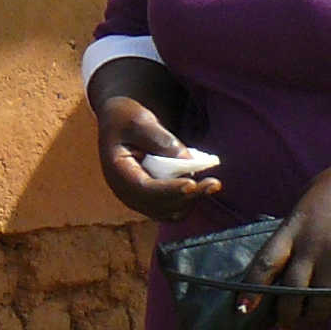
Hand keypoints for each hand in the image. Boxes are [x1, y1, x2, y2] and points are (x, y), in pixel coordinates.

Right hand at [95, 93, 223, 220]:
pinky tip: (201, 185)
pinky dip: (189, 200)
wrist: (119, 123)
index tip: (192, 184)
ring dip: (192, 201)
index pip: (144, 189)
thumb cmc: (126, 118)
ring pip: (169, 212)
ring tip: (211, 183)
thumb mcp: (140, 121)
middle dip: (189, 196)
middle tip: (214, 183)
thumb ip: (161, 140)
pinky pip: (173, 209)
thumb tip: (187, 161)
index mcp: (117, 171)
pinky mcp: (150, 199)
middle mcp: (125, 191)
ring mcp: (137, 198)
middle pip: (160, 205)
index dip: (169, 189)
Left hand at [240, 146, 330, 329]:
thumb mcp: (307, 200)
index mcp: (293, 227)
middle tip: (284, 325)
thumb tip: (287, 253)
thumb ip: (296, 227)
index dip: (253, 289)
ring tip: (312, 318)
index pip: (266, 263)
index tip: (243, 308)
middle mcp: (312, 246)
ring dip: (314, 315)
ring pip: (321, 300)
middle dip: (286, 313)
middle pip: (292, 290)